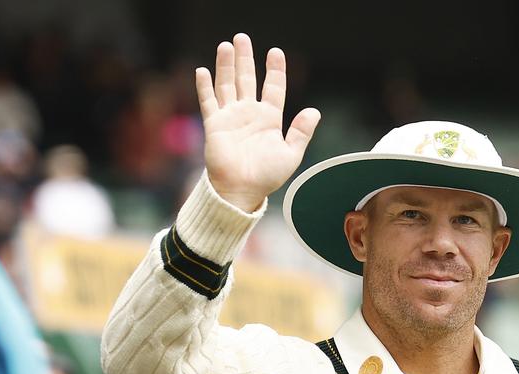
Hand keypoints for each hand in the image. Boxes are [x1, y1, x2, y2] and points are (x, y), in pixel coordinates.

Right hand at [195, 33, 320, 211]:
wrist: (243, 190)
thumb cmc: (267, 176)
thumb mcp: (291, 154)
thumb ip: (301, 132)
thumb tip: (314, 111)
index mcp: (269, 118)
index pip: (273, 88)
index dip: (275, 70)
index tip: (276, 52)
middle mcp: (249, 113)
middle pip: (247, 79)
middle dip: (245, 58)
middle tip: (242, 38)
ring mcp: (231, 117)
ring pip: (227, 84)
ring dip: (226, 65)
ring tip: (227, 46)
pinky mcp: (215, 124)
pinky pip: (209, 101)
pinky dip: (205, 86)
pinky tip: (203, 70)